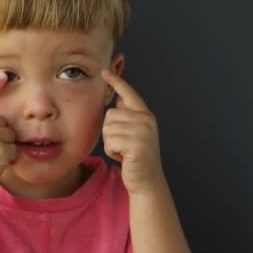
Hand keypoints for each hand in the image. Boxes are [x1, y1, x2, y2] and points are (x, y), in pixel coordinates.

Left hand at [101, 70, 164, 193]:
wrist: (146, 181)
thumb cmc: (136, 157)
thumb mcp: (134, 133)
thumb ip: (128, 115)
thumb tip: (119, 96)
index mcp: (145, 115)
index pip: (129, 94)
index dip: (117, 82)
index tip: (105, 71)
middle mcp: (146, 120)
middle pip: (110, 114)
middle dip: (110, 131)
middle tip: (123, 145)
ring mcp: (143, 132)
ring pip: (108, 128)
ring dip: (110, 143)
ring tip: (124, 151)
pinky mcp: (137, 145)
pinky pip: (110, 141)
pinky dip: (112, 152)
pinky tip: (124, 157)